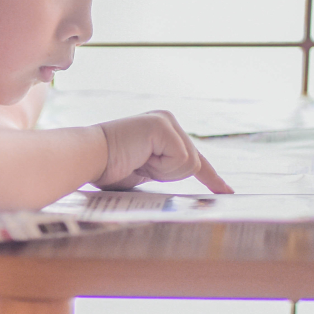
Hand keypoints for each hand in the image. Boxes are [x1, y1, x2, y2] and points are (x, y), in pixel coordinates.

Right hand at [94, 111, 233, 192]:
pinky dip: (161, 168)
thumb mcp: (144, 172)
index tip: (227, 192)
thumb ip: (164, 172)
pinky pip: (181, 160)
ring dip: (162, 173)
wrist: (86, 158)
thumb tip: (185, 189)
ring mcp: (166, 121)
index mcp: (163, 131)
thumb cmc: (106, 169)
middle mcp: (167, 121)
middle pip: (193, 163)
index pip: (194, 158)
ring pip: (189, 164)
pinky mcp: (163, 126)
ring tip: (136, 161)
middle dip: (169, 175)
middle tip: (138, 165)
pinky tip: (140, 157)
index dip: (211, 178)